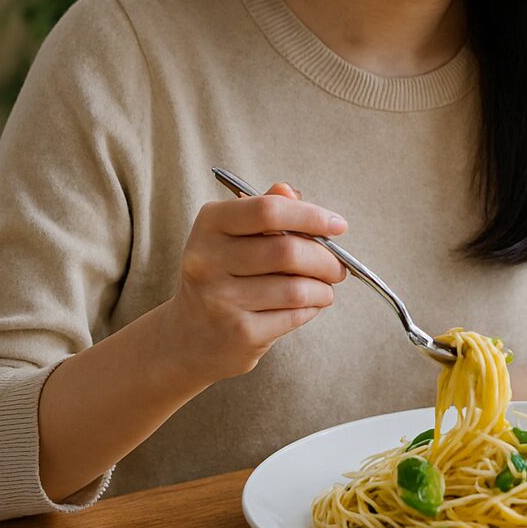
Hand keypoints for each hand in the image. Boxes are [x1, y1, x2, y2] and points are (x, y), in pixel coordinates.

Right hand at [169, 182, 348, 382]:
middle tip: (338, 266)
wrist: (188, 335)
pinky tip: (308, 305)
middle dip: (326, 259)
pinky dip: (311, 308)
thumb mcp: (232, 236)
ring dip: (323, 288)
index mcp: (209, 225)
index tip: (338, 225)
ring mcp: (221, 300)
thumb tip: (290, 191)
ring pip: (296, 288)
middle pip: (287, 251)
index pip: (268, 210)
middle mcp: (208, 261)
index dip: (311, 216)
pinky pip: (293, 315)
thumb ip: (264, 210)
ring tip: (325, 287)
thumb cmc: (222, 275)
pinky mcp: (239, 333)